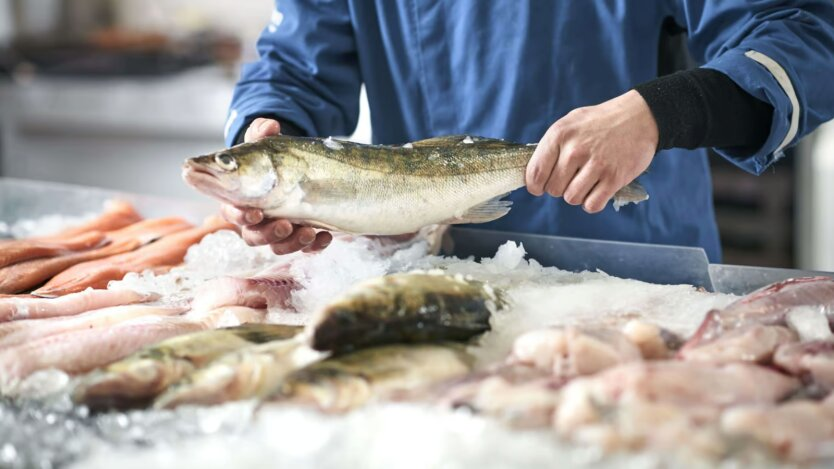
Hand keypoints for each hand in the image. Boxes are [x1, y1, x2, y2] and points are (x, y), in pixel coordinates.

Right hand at [220, 118, 332, 253]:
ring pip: (278, 246)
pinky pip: (304, 248)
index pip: (232, 213)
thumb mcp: (267, 145)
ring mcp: (277, 230)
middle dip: (269, 234)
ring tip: (309, 232)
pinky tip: (325, 237)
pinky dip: (314, 246)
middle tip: (285, 225)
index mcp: (240, 199)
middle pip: (254, 237)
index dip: (240, 216)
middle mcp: (257, 219)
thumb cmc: (272, 160)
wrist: (295, 168)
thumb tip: (268, 125)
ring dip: (293, 243)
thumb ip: (262, 134)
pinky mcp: (298, 235)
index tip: (255, 213)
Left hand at [525, 90, 657, 212]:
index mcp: (559, 135)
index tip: (540, 188)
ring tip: (586, 181)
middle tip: (572, 177)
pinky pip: (592, 205)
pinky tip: (597, 190)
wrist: (640, 116)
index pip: (535, 173)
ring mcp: (596, 164)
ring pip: (571, 198)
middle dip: (560, 187)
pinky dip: (592, 203)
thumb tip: (533, 174)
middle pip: (553, 189)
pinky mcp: (614, 177)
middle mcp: (575, 149)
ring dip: (577, 195)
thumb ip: (551, 147)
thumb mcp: (570, 123)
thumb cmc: (600, 122)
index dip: (535, 186)